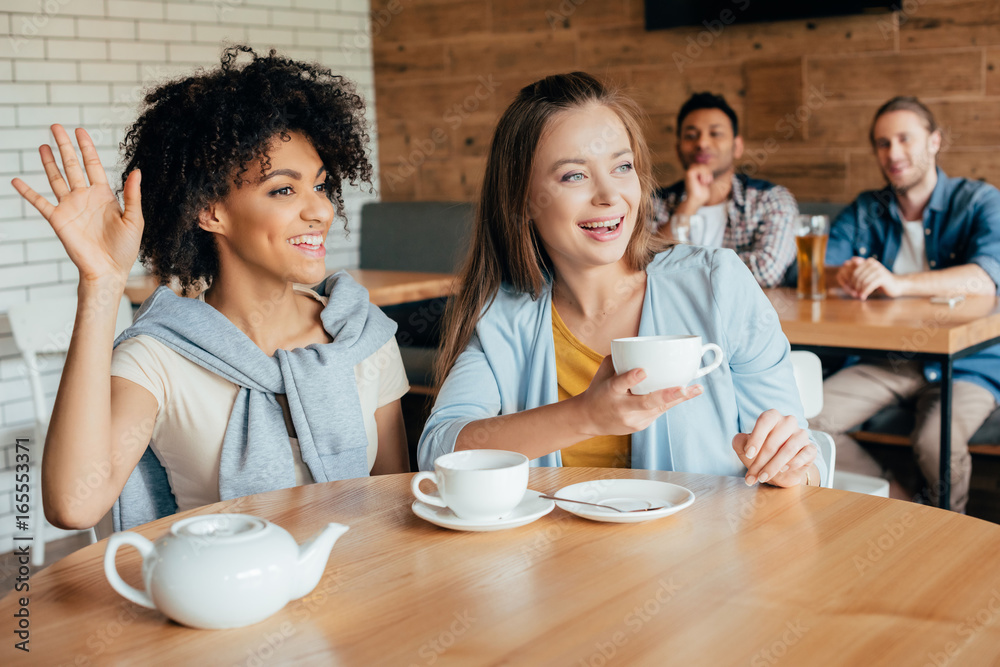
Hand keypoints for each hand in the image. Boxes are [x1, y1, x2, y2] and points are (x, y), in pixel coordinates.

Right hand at [10, 125, 143, 285]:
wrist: (109, 271)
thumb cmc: (125, 249)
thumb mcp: (134, 220)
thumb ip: (132, 195)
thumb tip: (137, 171)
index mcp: (104, 195)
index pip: (93, 165)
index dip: (87, 148)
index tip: (80, 131)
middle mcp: (85, 197)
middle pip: (72, 165)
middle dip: (65, 146)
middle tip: (56, 126)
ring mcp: (70, 207)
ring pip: (56, 178)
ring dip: (49, 162)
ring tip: (43, 144)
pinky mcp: (58, 220)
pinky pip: (39, 202)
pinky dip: (27, 192)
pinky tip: (16, 181)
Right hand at [577, 356, 702, 436]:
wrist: (590, 420)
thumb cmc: (599, 390)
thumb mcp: (603, 373)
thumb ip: (619, 359)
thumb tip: (639, 346)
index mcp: (609, 392)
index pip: (619, 384)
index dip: (631, 378)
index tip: (642, 371)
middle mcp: (622, 408)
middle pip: (646, 402)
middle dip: (666, 395)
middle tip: (683, 388)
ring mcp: (633, 420)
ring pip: (659, 408)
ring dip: (678, 398)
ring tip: (697, 389)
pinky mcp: (640, 426)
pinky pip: (658, 411)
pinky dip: (671, 400)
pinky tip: (685, 393)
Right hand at [680, 164, 713, 210]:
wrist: (696, 201)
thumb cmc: (701, 196)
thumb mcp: (706, 183)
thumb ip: (706, 176)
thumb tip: (711, 168)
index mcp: (693, 176)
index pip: (702, 167)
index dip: (708, 172)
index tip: (710, 181)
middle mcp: (690, 174)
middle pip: (701, 165)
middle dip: (708, 172)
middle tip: (709, 181)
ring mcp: (689, 173)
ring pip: (701, 166)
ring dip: (706, 173)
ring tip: (706, 182)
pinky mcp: (689, 174)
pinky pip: (698, 167)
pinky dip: (703, 174)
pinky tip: (703, 181)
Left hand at [732, 409, 816, 486]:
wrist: (778, 471)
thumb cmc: (760, 454)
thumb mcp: (745, 448)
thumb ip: (739, 442)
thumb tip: (742, 442)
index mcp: (772, 417)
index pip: (765, 420)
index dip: (756, 437)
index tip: (748, 454)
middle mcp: (789, 422)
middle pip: (774, 440)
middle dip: (760, 461)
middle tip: (752, 475)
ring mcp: (801, 435)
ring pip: (788, 449)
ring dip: (773, 466)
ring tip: (762, 477)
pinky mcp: (811, 449)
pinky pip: (804, 455)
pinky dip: (793, 463)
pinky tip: (783, 470)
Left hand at [837, 256, 902, 299]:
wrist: (896, 285)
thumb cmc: (880, 281)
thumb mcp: (869, 274)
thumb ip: (859, 269)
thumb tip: (845, 262)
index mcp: (869, 261)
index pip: (854, 272)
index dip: (851, 282)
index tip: (852, 289)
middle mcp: (874, 263)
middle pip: (857, 276)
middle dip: (855, 286)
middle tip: (855, 294)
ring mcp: (878, 270)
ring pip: (862, 282)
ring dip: (859, 290)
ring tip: (859, 296)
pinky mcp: (882, 277)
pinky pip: (869, 286)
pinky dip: (865, 292)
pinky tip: (864, 297)